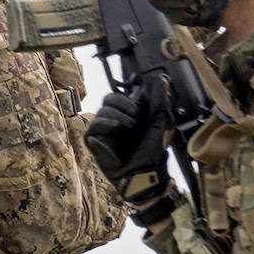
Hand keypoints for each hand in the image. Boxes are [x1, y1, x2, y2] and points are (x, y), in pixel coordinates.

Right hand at [84, 72, 169, 203]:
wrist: (147, 173)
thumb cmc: (154, 151)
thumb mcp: (161, 123)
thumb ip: (160, 101)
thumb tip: (161, 79)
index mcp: (129, 114)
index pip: (121, 95)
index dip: (126, 91)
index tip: (136, 88)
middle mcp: (115, 121)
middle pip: (108, 99)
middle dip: (121, 102)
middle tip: (135, 113)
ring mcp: (104, 132)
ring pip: (100, 111)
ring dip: (117, 115)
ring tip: (129, 127)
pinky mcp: (95, 143)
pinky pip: (92, 127)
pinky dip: (103, 123)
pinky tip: (116, 128)